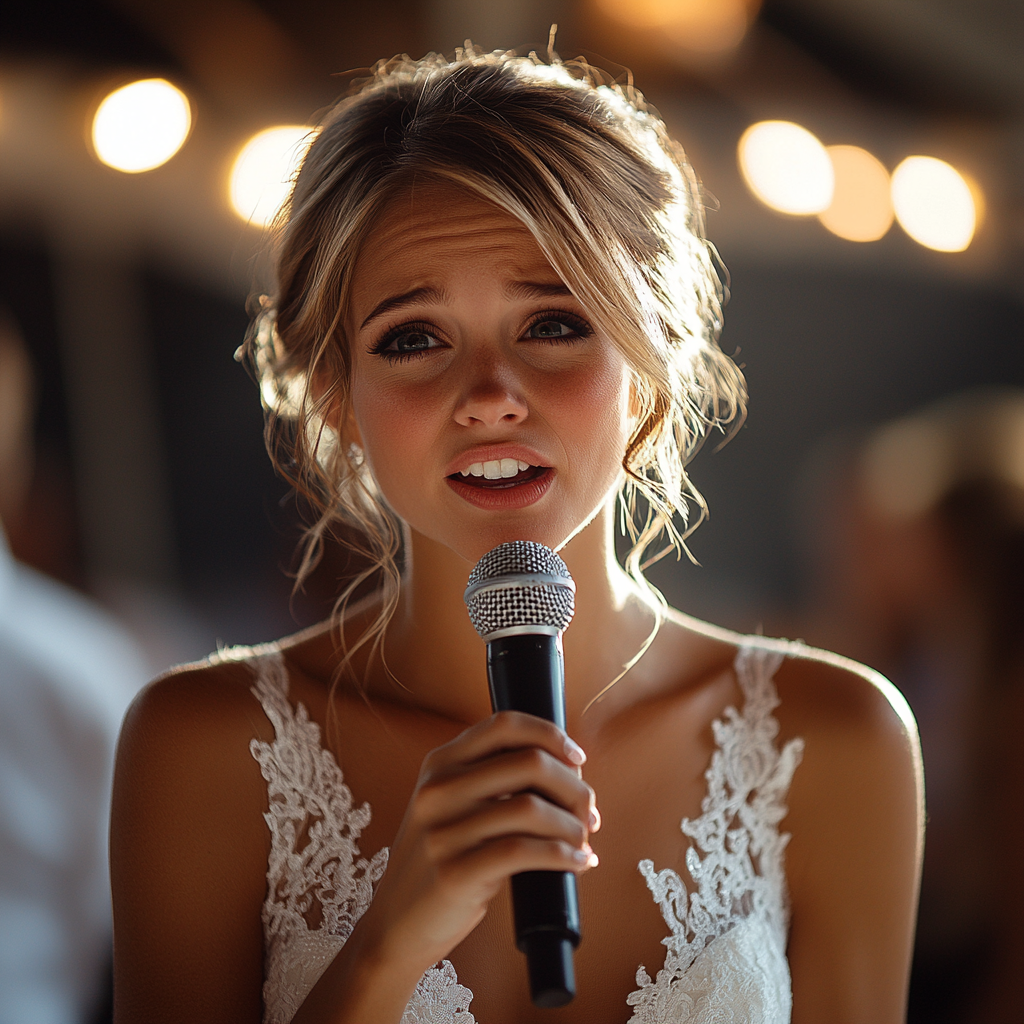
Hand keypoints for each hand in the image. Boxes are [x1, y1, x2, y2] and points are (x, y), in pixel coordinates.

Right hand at [354, 711, 598, 976]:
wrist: (396, 924)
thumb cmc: (441, 861)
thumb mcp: (449, 805)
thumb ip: (489, 779)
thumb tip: (565, 769)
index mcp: (440, 763)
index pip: (505, 724)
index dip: (550, 735)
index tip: (577, 758)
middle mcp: (438, 789)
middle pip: (529, 763)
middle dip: (573, 786)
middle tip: (589, 811)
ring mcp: (444, 831)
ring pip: (531, 808)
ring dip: (572, 825)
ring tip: (583, 840)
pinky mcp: (455, 872)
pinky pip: (524, 852)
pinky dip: (562, 855)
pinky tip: (577, 862)